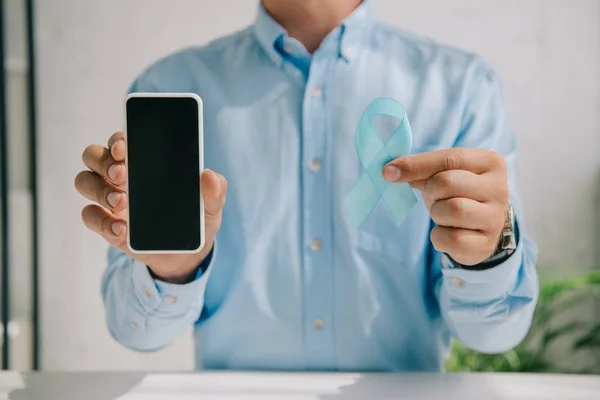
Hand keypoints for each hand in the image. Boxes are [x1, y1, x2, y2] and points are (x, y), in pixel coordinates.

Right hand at [74, 132, 226, 282]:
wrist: (187, 255)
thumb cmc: (195, 220)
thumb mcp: (211, 206)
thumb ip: (215, 191)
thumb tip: (209, 176)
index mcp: (144, 163)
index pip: (121, 141)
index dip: (118, 139)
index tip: (126, 146)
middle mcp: (120, 177)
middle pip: (94, 156)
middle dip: (104, 161)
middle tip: (123, 174)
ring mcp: (110, 200)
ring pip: (84, 181)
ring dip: (98, 189)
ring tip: (121, 201)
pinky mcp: (107, 226)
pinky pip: (90, 216)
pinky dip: (102, 221)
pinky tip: (121, 229)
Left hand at [383, 148, 507, 265]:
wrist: (479, 227)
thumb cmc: (457, 193)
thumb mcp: (442, 174)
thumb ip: (421, 168)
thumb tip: (391, 171)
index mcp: (490, 162)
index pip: (449, 159)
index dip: (415, 165)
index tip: (388, 172)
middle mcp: (499, 188)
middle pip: (447, 183)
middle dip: (431, 191)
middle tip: (435, 197)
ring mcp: (496, 218)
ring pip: (453, 210)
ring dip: (436, 213)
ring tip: (443, 214)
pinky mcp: (487, 244)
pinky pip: (452, 239)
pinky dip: (439, 237)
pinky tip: (446, 232)